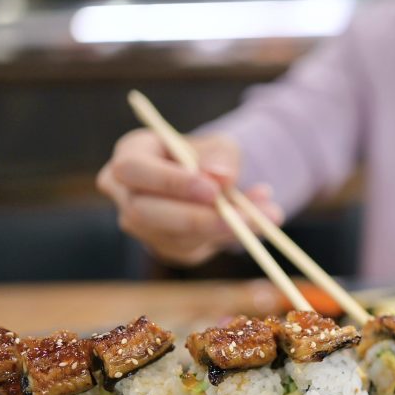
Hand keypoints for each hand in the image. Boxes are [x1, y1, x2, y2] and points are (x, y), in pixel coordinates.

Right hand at [96, 129, 284, 265]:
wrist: (212, 181)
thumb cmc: (207, 156)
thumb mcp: (219, 145)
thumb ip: (221, 157)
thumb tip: (220, 178)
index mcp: (130, 155)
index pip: (132, 170)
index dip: (169, 182)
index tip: (212, 190)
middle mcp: (125, 194)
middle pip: (145, 213)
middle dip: (197, 218)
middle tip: (243, 217)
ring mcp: (141, 226)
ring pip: (173, 237)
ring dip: (224, 230)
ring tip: (268, 215)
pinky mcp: (165, 247)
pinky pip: (194, 249)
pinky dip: (229, 238)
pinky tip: (258, 224)